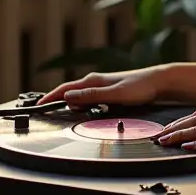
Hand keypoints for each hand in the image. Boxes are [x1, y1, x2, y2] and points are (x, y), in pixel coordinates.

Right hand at [36, 68, 163, 108]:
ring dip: (68, 103)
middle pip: (68, 92)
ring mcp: (101, 86)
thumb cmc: (140, 86)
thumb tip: (69, 96)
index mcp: (93, 81)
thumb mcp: (115, 94)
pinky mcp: (107, 91)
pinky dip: (80, 104)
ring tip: (58, 113)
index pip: (64, 89)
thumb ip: (92, 95)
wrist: (158, 82)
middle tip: (43, 112)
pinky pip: (88, 98)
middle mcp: (94, 81)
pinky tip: (82, 110)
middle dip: (55, 101)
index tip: (37, 106)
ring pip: (78, 95)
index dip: (49, 98)